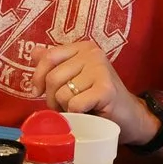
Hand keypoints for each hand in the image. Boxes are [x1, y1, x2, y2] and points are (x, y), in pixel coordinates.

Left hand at [31, 41, 154, 142]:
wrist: (128, 116)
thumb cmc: (98, 98)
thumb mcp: (74, 77)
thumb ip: (55, 64)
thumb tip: (34, 52)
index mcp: (82, 47)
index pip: (48, 57)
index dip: (38, 77)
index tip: (38, 92)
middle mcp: (92, 53)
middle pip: (53, 78)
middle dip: (52, 99)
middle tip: (65, 106)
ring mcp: (100, 69)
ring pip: (62, 93)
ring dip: (66, 108)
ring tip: (79, 109)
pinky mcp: (106, 89)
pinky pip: (75, 104)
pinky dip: (77, 114)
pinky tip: (88, 112)